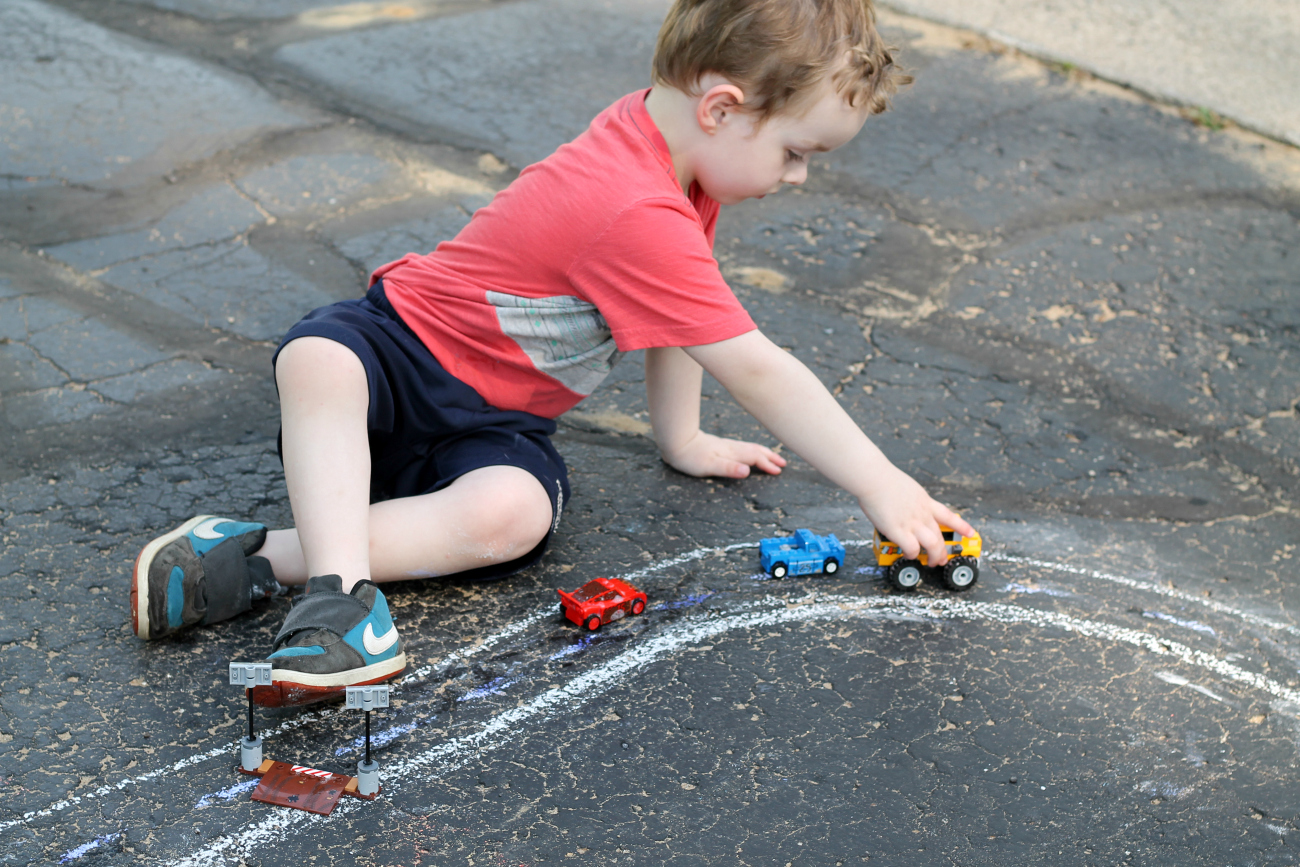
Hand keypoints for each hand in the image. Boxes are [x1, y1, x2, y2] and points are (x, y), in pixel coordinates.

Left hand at [661, 431, 786, 478]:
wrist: (676, 441)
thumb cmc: (690, 457)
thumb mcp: (709, 466)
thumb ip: (729, 469)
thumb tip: (748, 472)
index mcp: (732, 453)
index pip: (755, 458)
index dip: (767, 464)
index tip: (778, 471)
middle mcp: (731, 448)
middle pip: (755, 451)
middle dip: (770, 457)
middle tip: (783, 463)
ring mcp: (726, 446)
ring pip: (750, 448)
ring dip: (763, 453)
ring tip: (772, 457)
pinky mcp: (720, 446)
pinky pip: (742, 448)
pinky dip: (752, 450)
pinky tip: (749, 453)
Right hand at [857, 466, 974, 565]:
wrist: (874, 478)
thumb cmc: (883, 480)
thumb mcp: (907, 488)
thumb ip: (911, 501)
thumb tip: (906, 507)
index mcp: (925, 502)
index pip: (948, 515)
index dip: (961, 526)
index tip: (970, 533)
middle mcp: (922, 514)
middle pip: (940, 537)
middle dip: (943, 551)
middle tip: (942, 559)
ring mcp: (912, 523)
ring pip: (933, 545)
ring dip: (934, 557)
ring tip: (931, 563)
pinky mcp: (899, 531)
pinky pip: (912, 549)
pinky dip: (912, 555)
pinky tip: (908, 555)